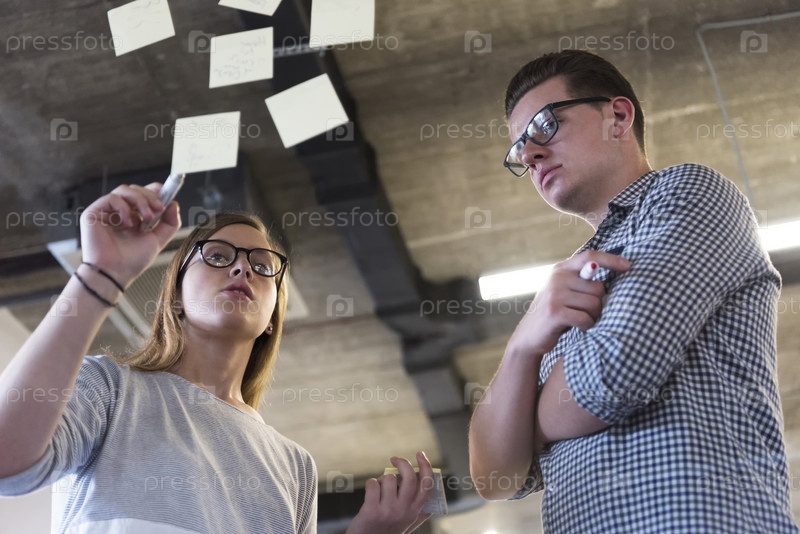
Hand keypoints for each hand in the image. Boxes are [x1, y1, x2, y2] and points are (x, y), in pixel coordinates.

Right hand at [79, 183, 180, 286]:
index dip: (153, 190)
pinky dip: (123, 207)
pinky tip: (128, 223)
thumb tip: (174, 204)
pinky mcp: (93, 213)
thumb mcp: (158, 240)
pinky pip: (111, 198)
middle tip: (158, 209)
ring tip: (147, 218)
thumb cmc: (132, 261)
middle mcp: (119, 213)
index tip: (166, 193)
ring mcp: (106, 212)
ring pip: (124, 190)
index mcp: (133, 217)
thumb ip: (169, 223)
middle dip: (149, 197)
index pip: (142, 195)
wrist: (114, 274)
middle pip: (134, 190)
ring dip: (140, 200)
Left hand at [347, 451, 434, 533]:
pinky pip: (373, 484)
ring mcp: (388, 511)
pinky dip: (370, 485)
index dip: (426, 467)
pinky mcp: (371, 511)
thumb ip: (417, 517)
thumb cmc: (385, 533)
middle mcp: (404, 511)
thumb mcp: (405, 527)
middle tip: (394, 459)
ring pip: (388, 479)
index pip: (427, 486)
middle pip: (410, 478)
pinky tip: (369, 495)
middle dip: (403, 463)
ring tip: (378, 491)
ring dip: (381, 479)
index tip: (420, 454)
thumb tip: (431, 510)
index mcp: (414, 512)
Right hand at [507, 251, 630, 358]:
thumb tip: (618, 270)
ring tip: (581, 321)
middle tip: (588, 313)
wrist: (529, 336)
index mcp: (560, 269)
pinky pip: (586, 318)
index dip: (611, 260)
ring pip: (594, 304)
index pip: (590, 257)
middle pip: (598, 287)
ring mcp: (554, 294)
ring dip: (594, 317)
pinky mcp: (555, 312)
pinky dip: (587, 326)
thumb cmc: (556, 313)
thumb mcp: (564, 291)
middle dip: (599, 304)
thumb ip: (582, 280)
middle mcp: (557, 278)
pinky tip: (579, 328)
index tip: (629, 266)